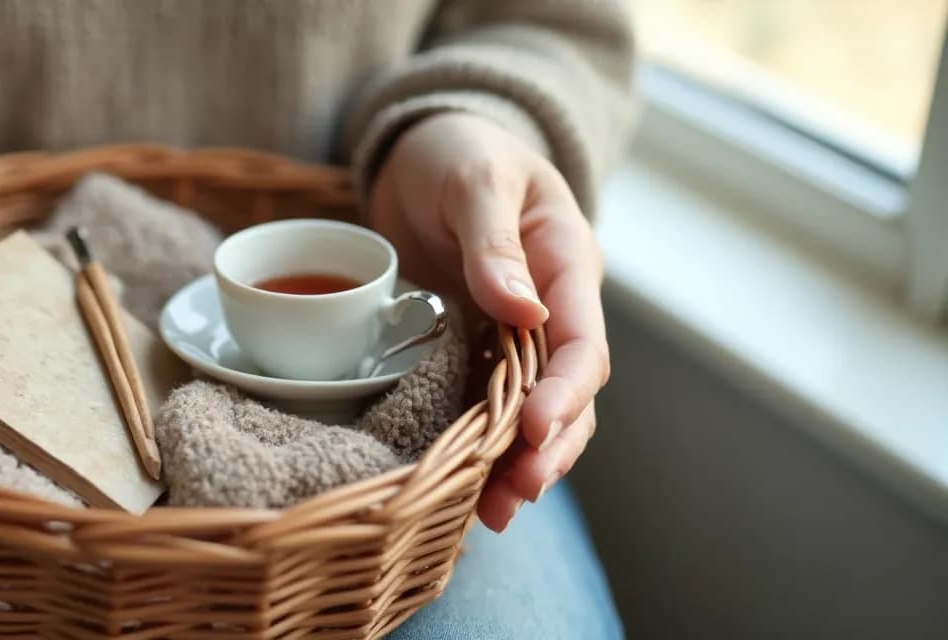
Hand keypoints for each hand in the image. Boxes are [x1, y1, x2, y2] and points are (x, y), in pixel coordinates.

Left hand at [369, 113, 607, 531]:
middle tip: (516, 493)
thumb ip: (493, 240)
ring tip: (492, 513)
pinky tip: (461, 493)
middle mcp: (551, 309)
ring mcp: (515, 336)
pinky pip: (486, 407)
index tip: (535, 429)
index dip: (563, 392)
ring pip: (532, 412)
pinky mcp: (475, 352)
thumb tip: (521, 306)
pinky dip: (478, 449)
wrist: (427, 154)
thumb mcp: (474, 180)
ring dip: (518, 462)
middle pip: (568, 393)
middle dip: (549, 446)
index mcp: (568, 264)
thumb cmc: (460, 153)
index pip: (581, 341)